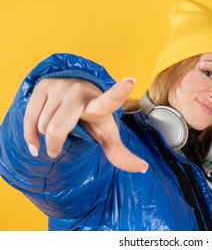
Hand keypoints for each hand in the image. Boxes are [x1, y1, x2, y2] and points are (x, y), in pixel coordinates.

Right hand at [23, 77, 147, 172]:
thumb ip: (120, 153)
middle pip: (57, 128)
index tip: (131, 81)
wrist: (75, 91)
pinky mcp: (43, 85)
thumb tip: (143, 168)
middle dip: (54, 144)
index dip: (119, 92)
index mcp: (99, 105)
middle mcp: (79, 92)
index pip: (110, 100)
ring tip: (56, 129)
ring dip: (45, 135)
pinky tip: (35, 143)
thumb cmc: (93, 118)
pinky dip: (30, 135)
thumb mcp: (106, 134)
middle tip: (57, 150)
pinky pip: (29, 118)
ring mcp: (60, 87)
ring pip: (42, 124)